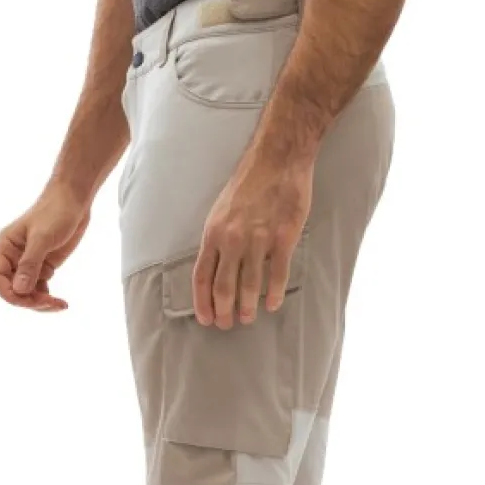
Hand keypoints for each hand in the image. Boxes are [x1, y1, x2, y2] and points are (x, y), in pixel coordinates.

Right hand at [0, 185, 89, 313]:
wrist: (73, 201)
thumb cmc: (55, 212)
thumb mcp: (42, 238)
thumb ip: (30, 264)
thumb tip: (19, 290)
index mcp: (3, 248)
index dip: (10, 294)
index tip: (30, 300)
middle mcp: (12, 259)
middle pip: (12, 290)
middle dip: (29, 301)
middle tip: (51, 303)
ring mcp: (27, 265)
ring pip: (26, 294)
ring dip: (40, 303)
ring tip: (59, 305)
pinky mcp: (42, 268)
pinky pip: (39, 290)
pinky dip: (48, 299)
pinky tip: (61, 302)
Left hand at [193, 147, 313, 329]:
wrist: (277, 159)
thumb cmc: (249, 184)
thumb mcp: (221, 210)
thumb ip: (218, 239)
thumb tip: (216, 267)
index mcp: (214, 233)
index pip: (202, 276)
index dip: (202, 302)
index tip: (205, 319)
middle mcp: (232, 239)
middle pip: (223, 287)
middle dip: (223, 311)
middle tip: (227, 324)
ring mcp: (258, 240)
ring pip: (249, 285)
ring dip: (247, 307)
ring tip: (247, 319)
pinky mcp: (283, 238)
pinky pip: (276, 275)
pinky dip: (273, 294)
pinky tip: (272, 305)